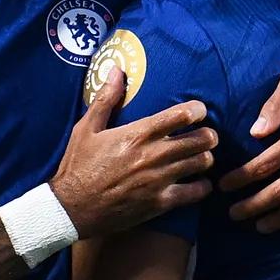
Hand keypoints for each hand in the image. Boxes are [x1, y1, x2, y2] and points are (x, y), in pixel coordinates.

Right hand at [49, 62, 213, 237]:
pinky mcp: (160, 203)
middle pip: (201, 139)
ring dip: (205, 158)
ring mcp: (159, 180)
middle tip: (205, 135)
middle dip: (208, 135)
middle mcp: (153, 155)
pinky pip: (196, 192)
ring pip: (202, 163)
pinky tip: (197, 183)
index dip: (197, 110)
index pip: (182, 115)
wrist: (71, 208)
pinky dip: (202, 186)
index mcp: (138, 134)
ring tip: (201, 157)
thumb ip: (106, 99)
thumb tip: (116, 70)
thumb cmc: (77, 166)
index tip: (197, 112)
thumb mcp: (86, 129)